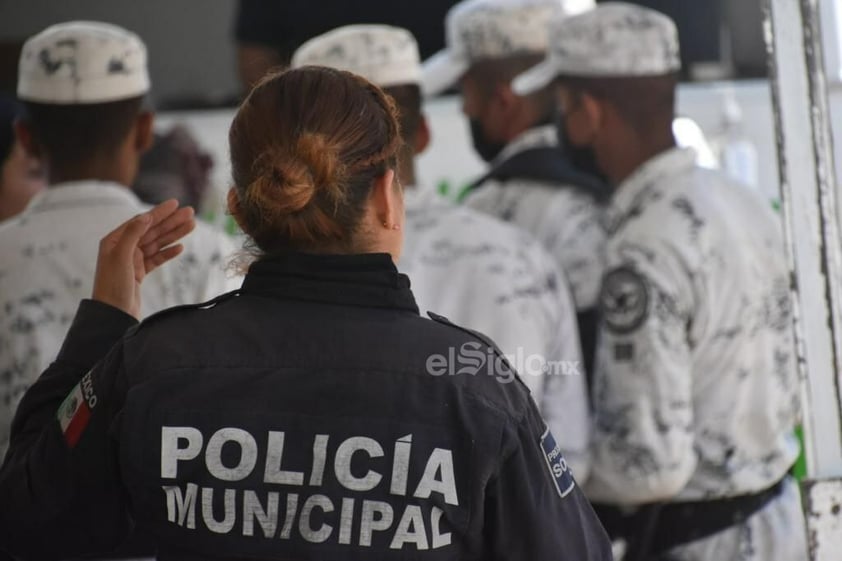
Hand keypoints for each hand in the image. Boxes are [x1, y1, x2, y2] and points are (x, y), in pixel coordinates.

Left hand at [92, 200, 195, 318]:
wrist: (113, 314)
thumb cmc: (112, 285)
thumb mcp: (121, 256)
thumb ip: (133, 234)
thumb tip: (146, 216)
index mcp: (115, 240)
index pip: (142, 222)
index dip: (159, 212)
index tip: (175, 204)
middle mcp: (123, 248)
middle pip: (152, 231)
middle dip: (171, 222)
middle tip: (190, 213)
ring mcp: (132, 260)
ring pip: (157, 244)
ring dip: (174, 235)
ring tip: (191, 226)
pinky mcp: (140, 273)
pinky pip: (157, 259)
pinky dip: (169, 253)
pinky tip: (180, 248)